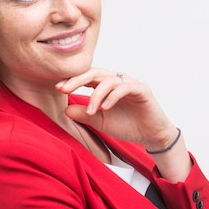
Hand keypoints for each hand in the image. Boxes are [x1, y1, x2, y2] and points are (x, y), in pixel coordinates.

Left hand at [55, 68, 176, 151]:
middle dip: (77, 80)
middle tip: (64, 89)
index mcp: (105, 85)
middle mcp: (117, 80)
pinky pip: (124, 88)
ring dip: (96, 95)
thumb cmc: (126, 125)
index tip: (57, 88)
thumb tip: (64, 110)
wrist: (151, 136)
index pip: (86, 77)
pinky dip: (113, 97)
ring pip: (108, 80)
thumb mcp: (100, 121)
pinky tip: (105, 108)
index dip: (72, 80)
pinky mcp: (141, 89)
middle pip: (94, 73)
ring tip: (91, 111)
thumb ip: (84, 115)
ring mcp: (129, 83)